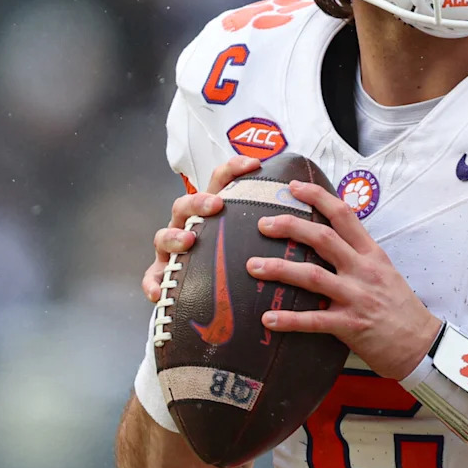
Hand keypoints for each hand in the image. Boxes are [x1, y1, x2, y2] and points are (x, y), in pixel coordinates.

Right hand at [142, 156, 260, 302]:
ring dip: (174, 236)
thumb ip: (272, 225)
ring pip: (163, 236)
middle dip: (200, 201)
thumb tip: (314, 208)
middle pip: (186, 204)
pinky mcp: (162, 278)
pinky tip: (158, 293)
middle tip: (217, 204)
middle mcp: (187, 227)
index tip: (254, 164)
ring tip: (189, 242)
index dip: (233, 169)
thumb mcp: (252, 242)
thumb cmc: (235, 265)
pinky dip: (153, 284)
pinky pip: (153, 279)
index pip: (219, 183)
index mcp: (210, 214)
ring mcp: (171, 252)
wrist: (210, 303)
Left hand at [247, 179, 440, 378]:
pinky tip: (267, 319)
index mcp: (371, 254)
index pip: (344, 215)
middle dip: (290, 227)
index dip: (318, 197)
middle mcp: (363, 271)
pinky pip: (314, 320)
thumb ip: (357, 257)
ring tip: (253, 267)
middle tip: (262, 225)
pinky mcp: (351, 325)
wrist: (421, 344)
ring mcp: (357, 297)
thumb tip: (326, 242)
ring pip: (312, 276)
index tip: (294, 187)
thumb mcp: (384, 272)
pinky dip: (289, 319)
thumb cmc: (400, 308)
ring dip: (280, 269)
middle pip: (323, 239)